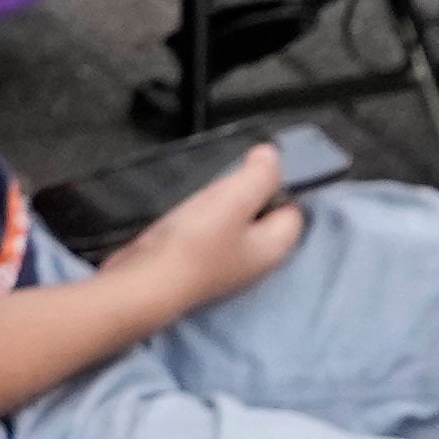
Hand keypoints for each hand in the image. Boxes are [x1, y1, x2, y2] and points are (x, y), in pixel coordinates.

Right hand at [116, 144, 307, 321]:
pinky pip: (210, 236)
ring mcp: (227, 267)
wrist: (145, 283)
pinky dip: (201, 220)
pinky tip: (185, 213)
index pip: (293, 209)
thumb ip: (259, 175)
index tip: (251, 168)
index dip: (278, 184)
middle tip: (224, 178)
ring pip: (234, 225)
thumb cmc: (195, 242)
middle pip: (263, 216)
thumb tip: (272, 155)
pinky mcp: (199, 267)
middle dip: (247, 193)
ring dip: (221, 206)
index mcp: (276, 247)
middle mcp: (257, 261)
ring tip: (202, 192)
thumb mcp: (234, 198)